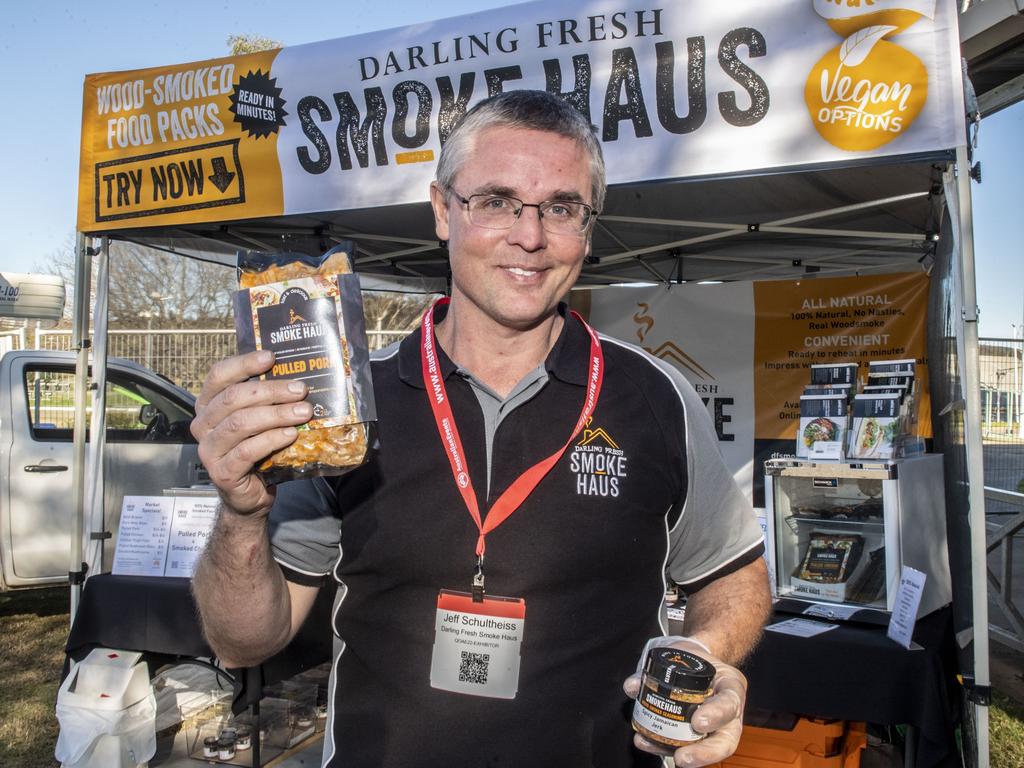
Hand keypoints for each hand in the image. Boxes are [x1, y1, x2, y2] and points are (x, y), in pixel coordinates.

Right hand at [190, 350, 310, 514]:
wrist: (250, 493)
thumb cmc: (257, 450)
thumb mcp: (259, 419)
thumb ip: (266, 399)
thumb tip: (297, 375)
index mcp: (208, 405)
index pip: (219, 375)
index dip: (244, 364)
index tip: (271, 357)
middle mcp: (203, 425)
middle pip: (234, 398)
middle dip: (271, 391)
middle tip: (301, 390)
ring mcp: (209, 450)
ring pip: (241, 423)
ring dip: (276, 414)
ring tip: (303, 412)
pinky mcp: (222, 472)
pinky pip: (247, 451)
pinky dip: (272, 439)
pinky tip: (291, 434)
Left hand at [623, 639, 746, 766]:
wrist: (692, 659)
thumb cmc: (690, 657)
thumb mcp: (678, 654)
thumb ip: (654, 668)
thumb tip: (632, 686)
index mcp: (730, 685)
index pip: (730, 702)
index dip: (716, 715)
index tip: (697, 723)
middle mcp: (729, 711)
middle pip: (726, 739)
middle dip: (706, 752)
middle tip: (682, 757)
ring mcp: (716, 726)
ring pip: (709, 749)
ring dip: (686, 757)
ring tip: (660, 752)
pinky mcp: (698, 735)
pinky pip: (685, 745)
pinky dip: (663, 746)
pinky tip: (646, 742)